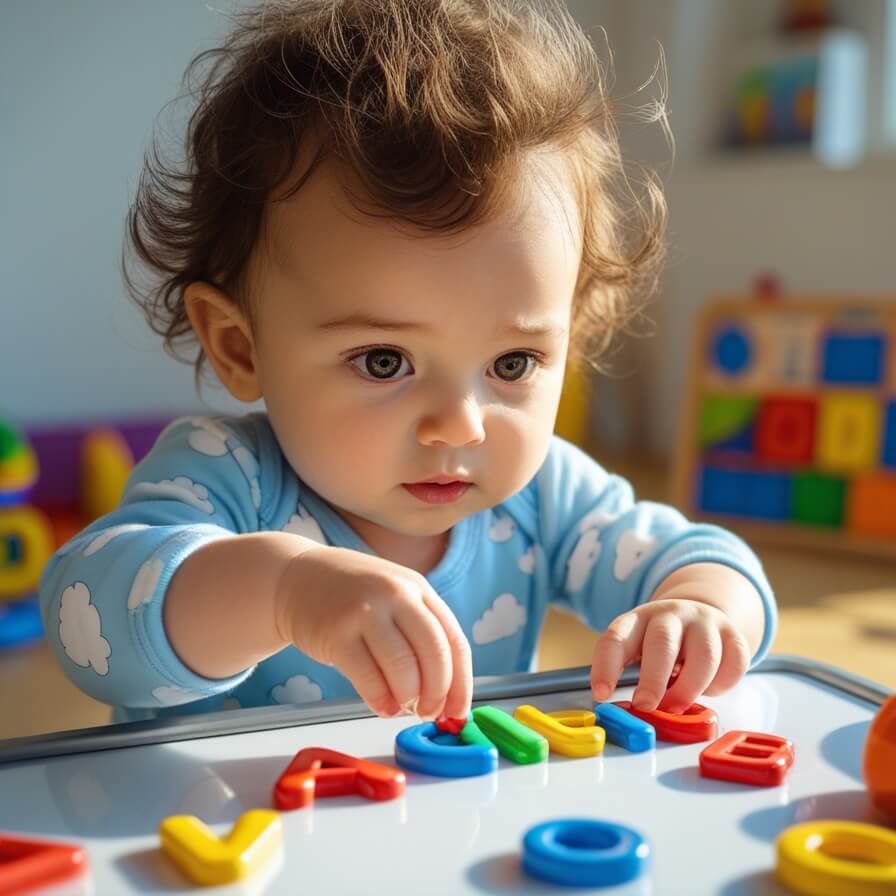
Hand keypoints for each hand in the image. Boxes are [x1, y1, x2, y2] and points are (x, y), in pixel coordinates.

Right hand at [275, 545, 472, 720]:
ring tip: (402, 706)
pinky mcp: (336, 633)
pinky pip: (368, 678)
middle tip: (429, 713)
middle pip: (434, 653)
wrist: (297, 577)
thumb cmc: (353, 596)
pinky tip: (381, 705)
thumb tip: (444, 695)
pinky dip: (380, 700)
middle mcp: (395, 595)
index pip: (454, 641)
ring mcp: (365, 612)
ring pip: (403, 668)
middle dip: (438, 693)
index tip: (457, 711)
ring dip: (408, 698)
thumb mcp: (395, 597)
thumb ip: (420, 634)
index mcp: (418, 589)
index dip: (461, 684)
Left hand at [589, 598, 751, 714]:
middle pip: (662, 642)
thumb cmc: (663, 644)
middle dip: (652, 679)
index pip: (616, 638)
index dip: (606, 666)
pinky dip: (721, 685)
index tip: (601, 695)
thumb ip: (634, 674)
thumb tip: (631, 713)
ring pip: (703, 655)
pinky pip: (734, 663)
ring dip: (689, 688)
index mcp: (638, 620)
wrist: (701, 615)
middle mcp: (671, 616)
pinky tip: (708, 689)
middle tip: (645, 706)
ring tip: (676, 706)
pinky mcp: (733, 636)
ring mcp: (704, 623)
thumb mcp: (639, 649)